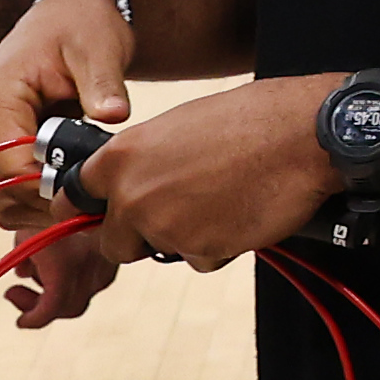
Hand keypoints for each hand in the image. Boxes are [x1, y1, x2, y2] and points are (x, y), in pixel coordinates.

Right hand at [0, 0, 137, 272]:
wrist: (69, 17)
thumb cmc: (81, 28)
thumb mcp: (98, 50)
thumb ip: (103, 85)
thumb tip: (114, 115)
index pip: (8, 170)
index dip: (48, 191)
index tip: (92, 196)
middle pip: (1, 193)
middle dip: (48, 206)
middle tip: (100, 203)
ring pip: (2, 201)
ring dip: (44, 208)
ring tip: (93, 196)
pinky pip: (10, 192)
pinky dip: (41, 201)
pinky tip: (80, 191)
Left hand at [74, 74, 346, 271]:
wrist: (302, 137)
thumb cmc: (250, 119)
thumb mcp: (179, 125)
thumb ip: (145, 158)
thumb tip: (136, 179)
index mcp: (122, 157)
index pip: (77, 196)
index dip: (88, 207)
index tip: (95, 213)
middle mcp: (134, 196)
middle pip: (115, 242)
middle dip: (139, 235)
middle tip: (177, 214)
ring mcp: (166, 228)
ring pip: (162, 250)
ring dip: (186, 237)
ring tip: (223, 202)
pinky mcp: (202, 251)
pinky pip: (200, 259)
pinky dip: (219, 245)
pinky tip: (241, 214)